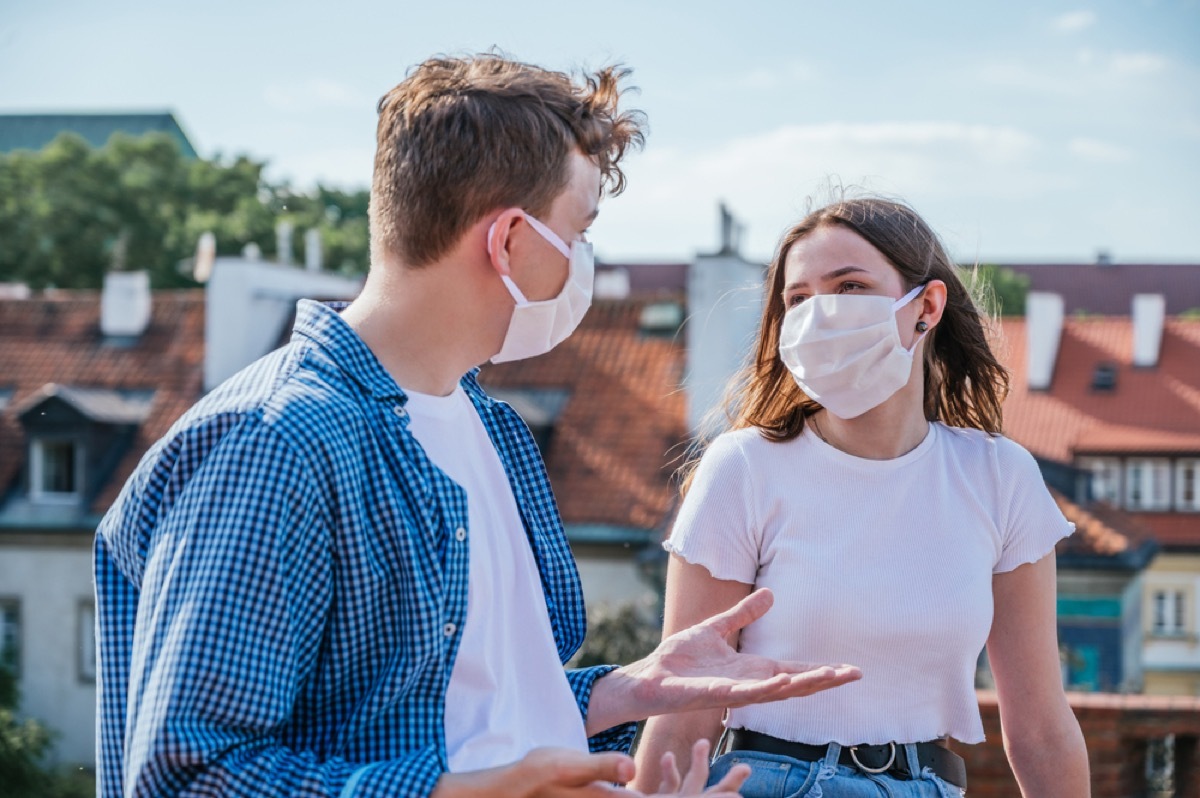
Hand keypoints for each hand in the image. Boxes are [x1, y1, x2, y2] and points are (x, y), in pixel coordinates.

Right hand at [431, 744, 745, 797]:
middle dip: (712, 790)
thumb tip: (632, 769)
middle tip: (745, 773)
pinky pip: (649, 795)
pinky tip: (662, 764)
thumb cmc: (538, 778)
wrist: (515, 791)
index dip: (708, 797)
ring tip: (714, 761)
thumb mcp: (568, 767)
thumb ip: (600, 767)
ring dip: (694, 783)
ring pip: (668, 797)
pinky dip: (666, 781)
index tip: (738, 790)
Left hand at [588, 588, 860, 732]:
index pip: (794, 669)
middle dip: (825, 679)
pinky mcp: (715, 695)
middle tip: (854, 674)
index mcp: (751, 669)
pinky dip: (766, 688)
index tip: (850, 669)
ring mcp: (734, 692)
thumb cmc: (678, 660)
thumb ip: (742, 614)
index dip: (820, 669)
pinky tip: (784, 681)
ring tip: (832, 676)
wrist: (649, 677)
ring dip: (805, 684)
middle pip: (795, 682)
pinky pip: (746, 694)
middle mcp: (748, 684)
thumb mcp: (715, 629)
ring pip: (778, 691)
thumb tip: (770, 594)